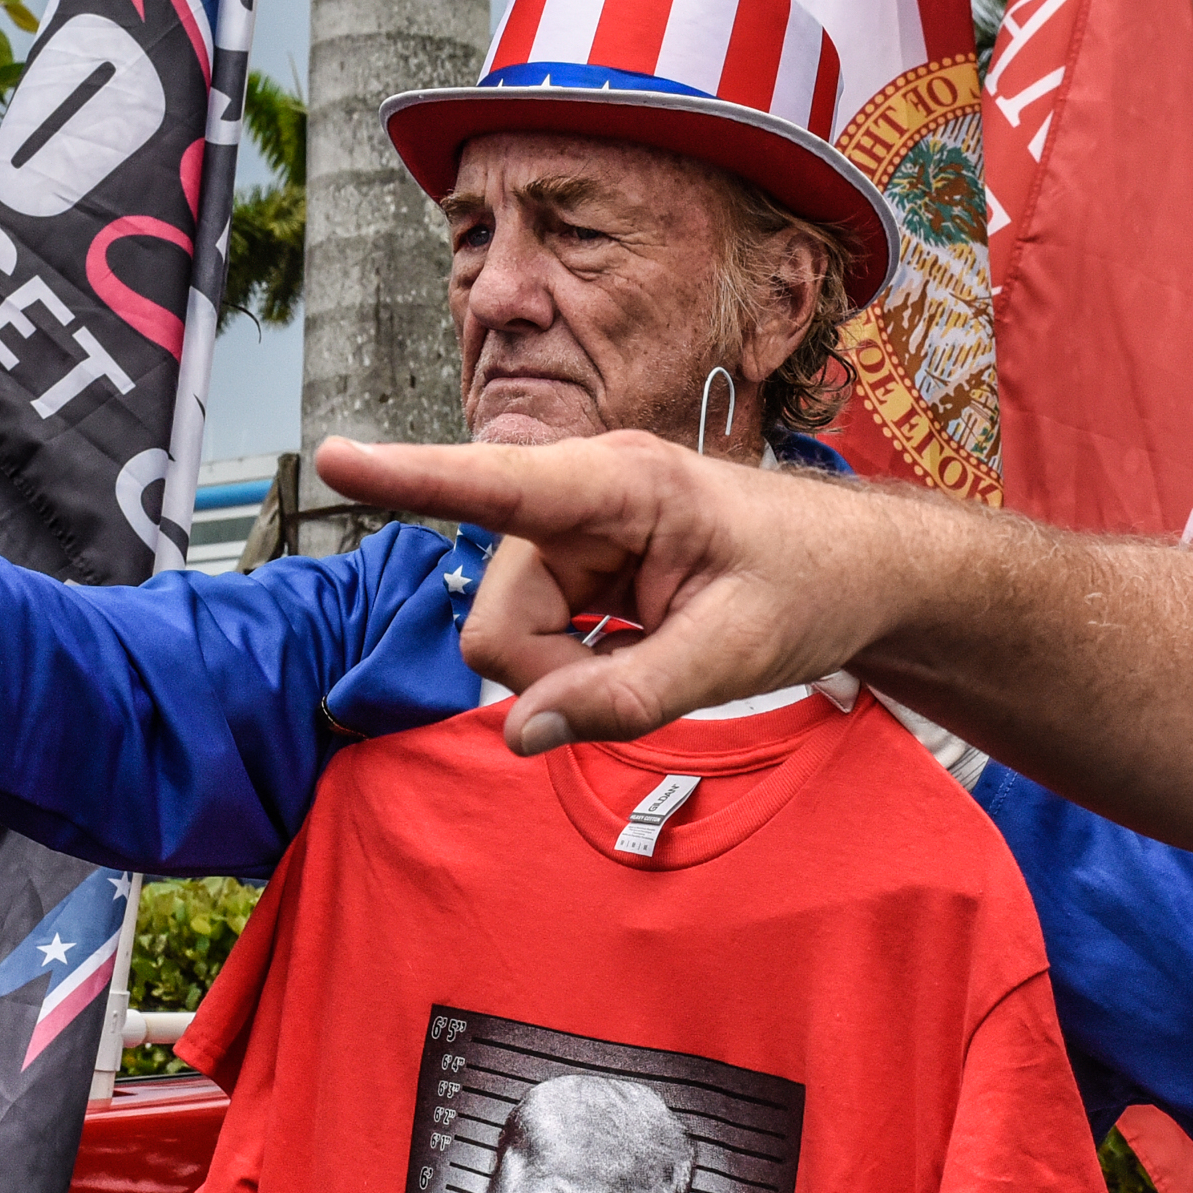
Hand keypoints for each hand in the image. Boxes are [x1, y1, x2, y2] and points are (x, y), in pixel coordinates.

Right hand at [310, 431, 926, 753]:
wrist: (859, 570)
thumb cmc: (809, 588)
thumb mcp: (734, 655)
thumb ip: (627, 698)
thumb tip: (519, 734)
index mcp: (624, 483)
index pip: (499, 484)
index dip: (409, 478)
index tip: (334, 458)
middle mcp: (582, 492)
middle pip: (497, 614)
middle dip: (549, 672)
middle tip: (641, 681)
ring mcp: (575, 530)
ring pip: (506, 635)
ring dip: (565, 672)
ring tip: (653, 656)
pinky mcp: (577, 563)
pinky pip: (532, 636)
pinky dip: (574, 664)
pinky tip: (635, 647)